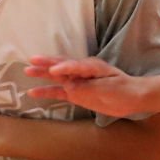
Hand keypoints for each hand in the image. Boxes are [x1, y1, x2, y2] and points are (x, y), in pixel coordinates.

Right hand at [24, 56, 144, 117]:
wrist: (132, 97)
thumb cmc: (123, 89)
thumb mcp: (108, 87)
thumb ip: (89, 87)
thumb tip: (70, 88)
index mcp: (92, 66)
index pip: (76, 66)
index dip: (65, 67)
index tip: (55, 71)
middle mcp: (81, 71)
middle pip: (61, 65)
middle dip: (47, 64)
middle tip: (31, 61)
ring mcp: (77, 81)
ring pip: (56, 76)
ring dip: (42, 74)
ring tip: (27, 71)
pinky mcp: (76, 93)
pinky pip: (58, 91)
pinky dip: (46, 92)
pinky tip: (33, 92)